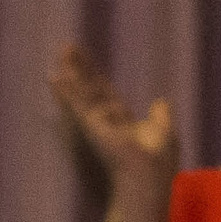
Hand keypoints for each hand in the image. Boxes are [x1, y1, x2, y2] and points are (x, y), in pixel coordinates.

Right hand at [49, 44, 175, 187]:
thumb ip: (160, 115)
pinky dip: (67, 91)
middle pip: (90, 86)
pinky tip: (55, 78)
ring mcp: (97, 122)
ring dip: (72, 71)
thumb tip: (161, 101)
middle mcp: (105, 119)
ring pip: (83, 90)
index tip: (84, 61)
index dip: (94, 75)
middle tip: (67, 48)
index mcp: (121, 120)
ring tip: (62, 52)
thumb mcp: (164, 130)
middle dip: (80, 67)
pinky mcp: (92, 125)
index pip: (104, 92)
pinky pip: (78, 104)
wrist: (150, 173)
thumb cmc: (158, 160)